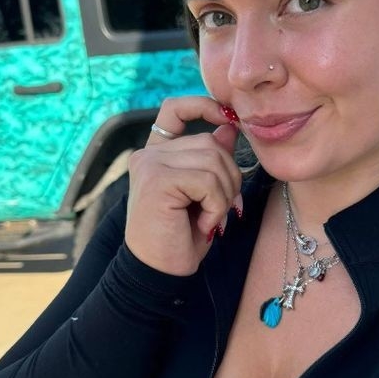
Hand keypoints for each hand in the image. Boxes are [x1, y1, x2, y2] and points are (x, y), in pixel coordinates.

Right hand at [124, 96, 241, 274]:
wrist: (161, 272)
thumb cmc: (183, 236)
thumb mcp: (204, 193)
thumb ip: (212, 159)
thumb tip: (228, 127)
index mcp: (158, 154)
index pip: (175, 108)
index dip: (204, 105)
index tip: (229, 119)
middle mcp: (149, 154)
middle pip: (211, 142)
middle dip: (230, 176)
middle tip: (222, 209)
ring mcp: (150, 164)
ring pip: (214, 160)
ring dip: (224, 195)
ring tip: (211, 219)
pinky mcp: (156, 180)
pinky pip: (207, 180)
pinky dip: (216, 205)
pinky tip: (204, 224)